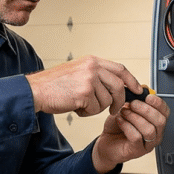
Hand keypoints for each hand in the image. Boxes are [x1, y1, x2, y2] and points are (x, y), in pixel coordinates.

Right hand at [25, 56, 143, 116]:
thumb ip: (97, 75)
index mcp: (92, 61)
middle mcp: (92, 67)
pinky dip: (86, 113)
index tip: (137, 90)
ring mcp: (89, 79)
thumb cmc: (54, 85)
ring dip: (96, 108)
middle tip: (114, 110)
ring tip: (81, 104)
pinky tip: (76, 107)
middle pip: (118, 87)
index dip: (131, 81)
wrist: (36, 91)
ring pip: (107, 101)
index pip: (120, 69)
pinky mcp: (84, 93)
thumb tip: (116, 86)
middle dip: (119, 102)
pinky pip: (95, 109)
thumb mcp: (78, 72)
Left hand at [91, 93, 169, 173]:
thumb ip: (136, 99)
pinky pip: (136, 137)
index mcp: (155, 122)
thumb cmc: (117, 126)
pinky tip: (120, 120)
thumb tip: (143, 88)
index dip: (158, 103)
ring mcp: (147, 144)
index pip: (165, 112)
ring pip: (149, 130)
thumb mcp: (126, 108)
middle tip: (132, 103)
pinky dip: (127, 126)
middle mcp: (155, 134)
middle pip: (160, 121)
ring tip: (124, 112)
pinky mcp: (137, 151)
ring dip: (135, 117)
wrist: (106, 141)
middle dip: (145, 109)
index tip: (147, 96)